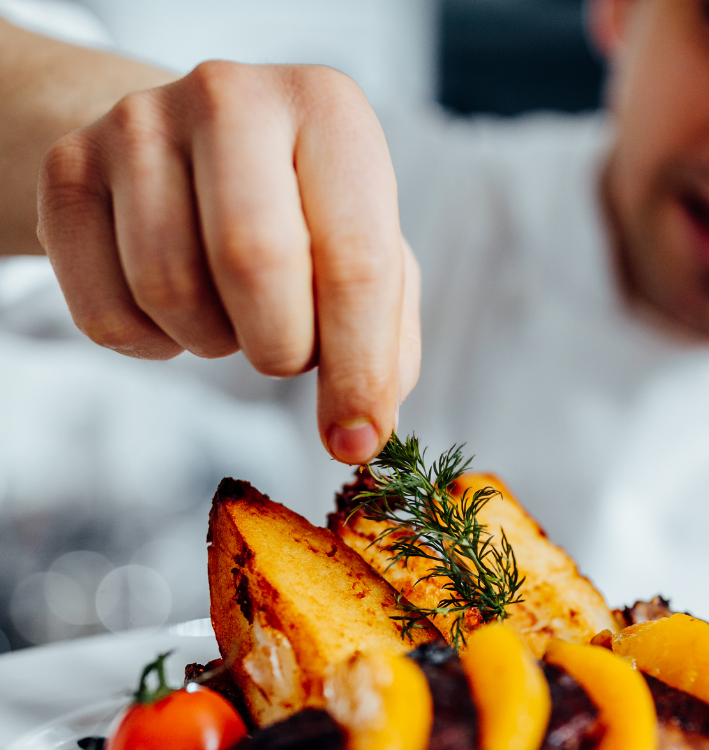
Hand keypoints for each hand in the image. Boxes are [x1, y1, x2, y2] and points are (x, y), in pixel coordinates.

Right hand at [37, 61, 418, 463]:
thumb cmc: (299, 217)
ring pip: (170, 290)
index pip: (355, 260)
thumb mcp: (368, 258)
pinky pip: (105, 312)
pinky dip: (150, 343)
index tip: (355, 439)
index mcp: (330, 111)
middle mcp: (231, 96)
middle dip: (279, 346)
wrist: (187, 155)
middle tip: (286, 350)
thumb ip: (387, 342)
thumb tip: (364, 430)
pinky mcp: (67, 170)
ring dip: (213, 341)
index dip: (359, 369)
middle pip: (253, 264)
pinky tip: (175, 309)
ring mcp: (137, 124)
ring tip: (231, 311)